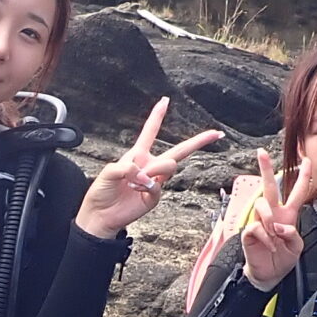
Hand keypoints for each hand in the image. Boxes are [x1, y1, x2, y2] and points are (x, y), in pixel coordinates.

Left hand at [73, 98, 224, 238]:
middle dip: (199, 141)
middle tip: (216, 133)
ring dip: (154, 169)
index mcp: (137, 155)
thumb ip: (126, 166)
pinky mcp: (155, 196)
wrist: (101, 215)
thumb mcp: (109, 172)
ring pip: (169, 165)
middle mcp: (149, 166)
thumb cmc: (102, 192)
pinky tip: (136, 189)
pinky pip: (158, 186)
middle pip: (179, 150)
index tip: (165, 101)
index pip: (149, 132)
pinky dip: (146, 186)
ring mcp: (154, 181)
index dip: (157, 116)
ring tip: (136, 179)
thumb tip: (144, 172)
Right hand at [240, 147, 315, 289]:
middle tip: (261, 153)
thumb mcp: (296, 247)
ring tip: (274, 234)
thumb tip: (279, 225)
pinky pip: (256, 226)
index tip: (306, 160)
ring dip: (270, 220)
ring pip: (262, 205)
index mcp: (288, 215)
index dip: (303, 176)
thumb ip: (293, 234)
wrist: (269, 275)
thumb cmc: (283, 259)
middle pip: (270, 187)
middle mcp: (273, 214)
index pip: (296, 192)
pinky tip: (269, 245)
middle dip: (265, 168)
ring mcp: (260, 221)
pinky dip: (265, 237)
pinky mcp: (249, 232)